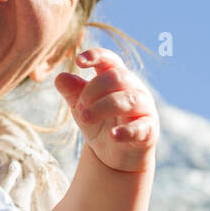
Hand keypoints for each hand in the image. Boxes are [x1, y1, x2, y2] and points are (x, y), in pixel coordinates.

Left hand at [54, 48, 158, 172]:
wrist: (114, 154)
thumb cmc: (100, 122)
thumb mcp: (81, 106)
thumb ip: (72, 91)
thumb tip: (60, 78)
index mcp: (117, 77)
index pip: (110, 59)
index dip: (96, 56)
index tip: (79, 61)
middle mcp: (134, 88)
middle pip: (117, 77)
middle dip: (93, 90)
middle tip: (79, 107)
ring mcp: (143, 108)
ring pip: (128, 99)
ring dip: (103, 107)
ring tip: (85, 118)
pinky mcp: (149, 130)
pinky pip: (141, 127)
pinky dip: (126, 131)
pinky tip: (113, 135)